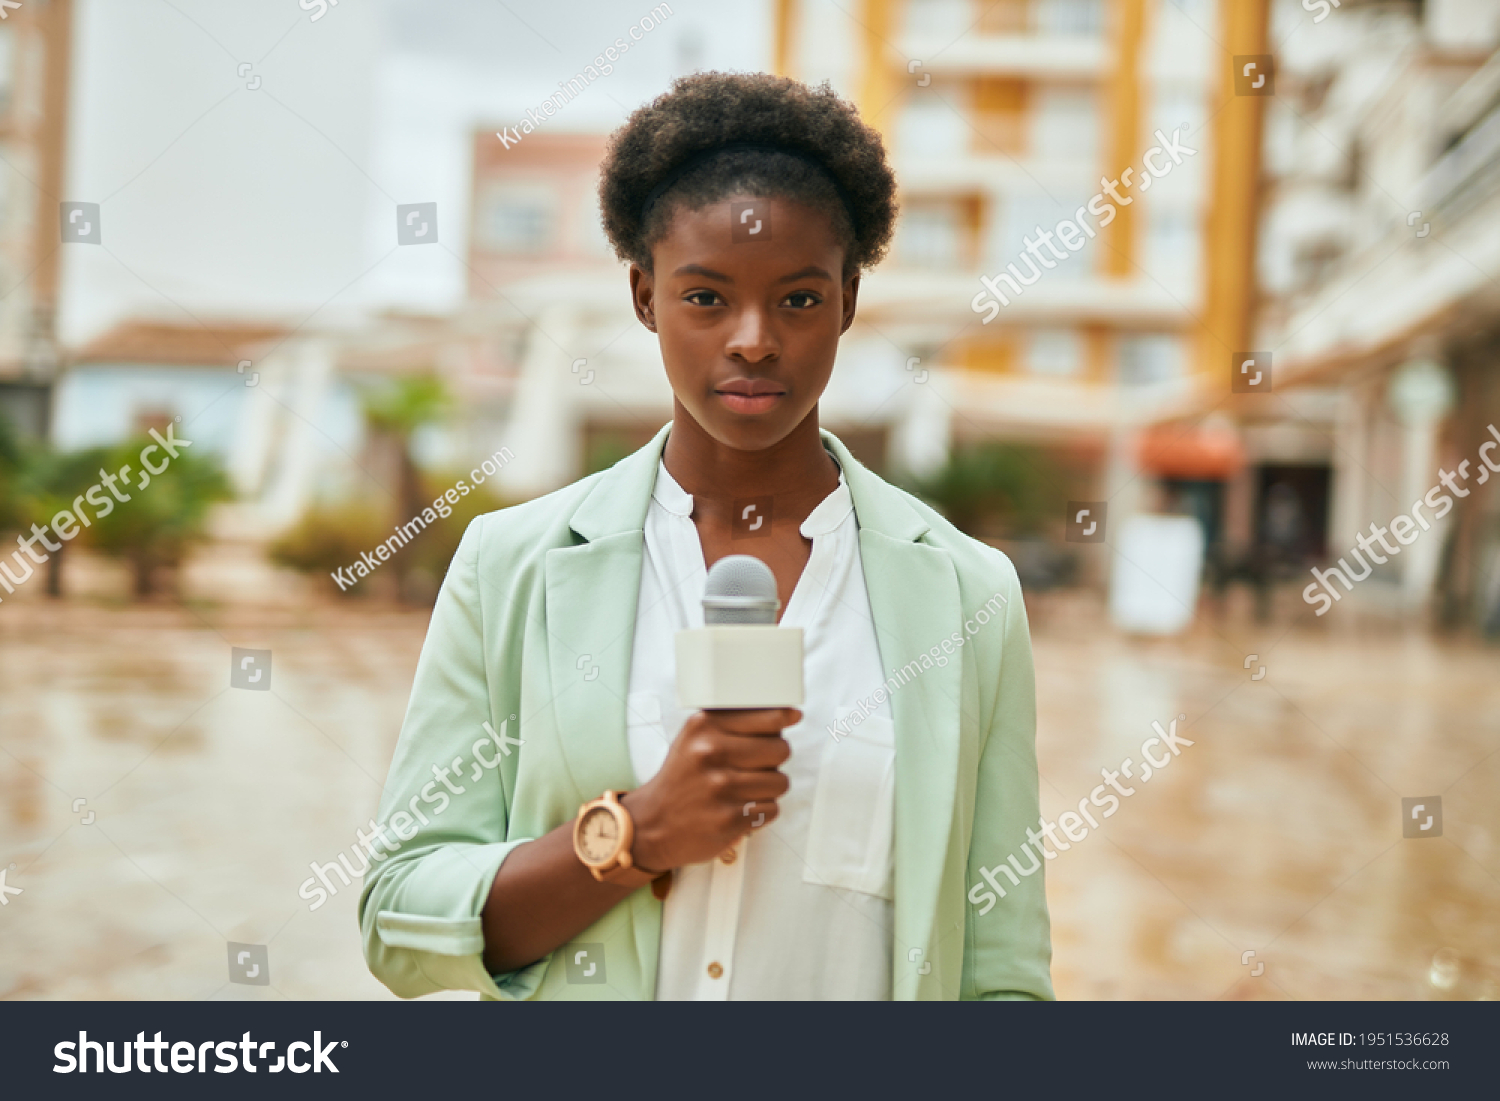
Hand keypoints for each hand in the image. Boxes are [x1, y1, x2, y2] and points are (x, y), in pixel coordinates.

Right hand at [621, 708, 797, 870]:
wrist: (650, 825)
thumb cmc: (683, 777)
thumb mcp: (696, 738)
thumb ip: (738, 722)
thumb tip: (792, 714)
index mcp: (704, 726)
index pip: (770, 719)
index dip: (780, 725)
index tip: (788, 721)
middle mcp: (710, 753)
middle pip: (781, 750)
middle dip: (773, 760)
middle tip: (752, 767)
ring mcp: (720, 787)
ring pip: (780, 782)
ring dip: (768, 789)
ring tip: (743, 790)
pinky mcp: (729, 819)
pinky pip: (771, 809)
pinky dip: (759, 813)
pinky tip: (737, 810)